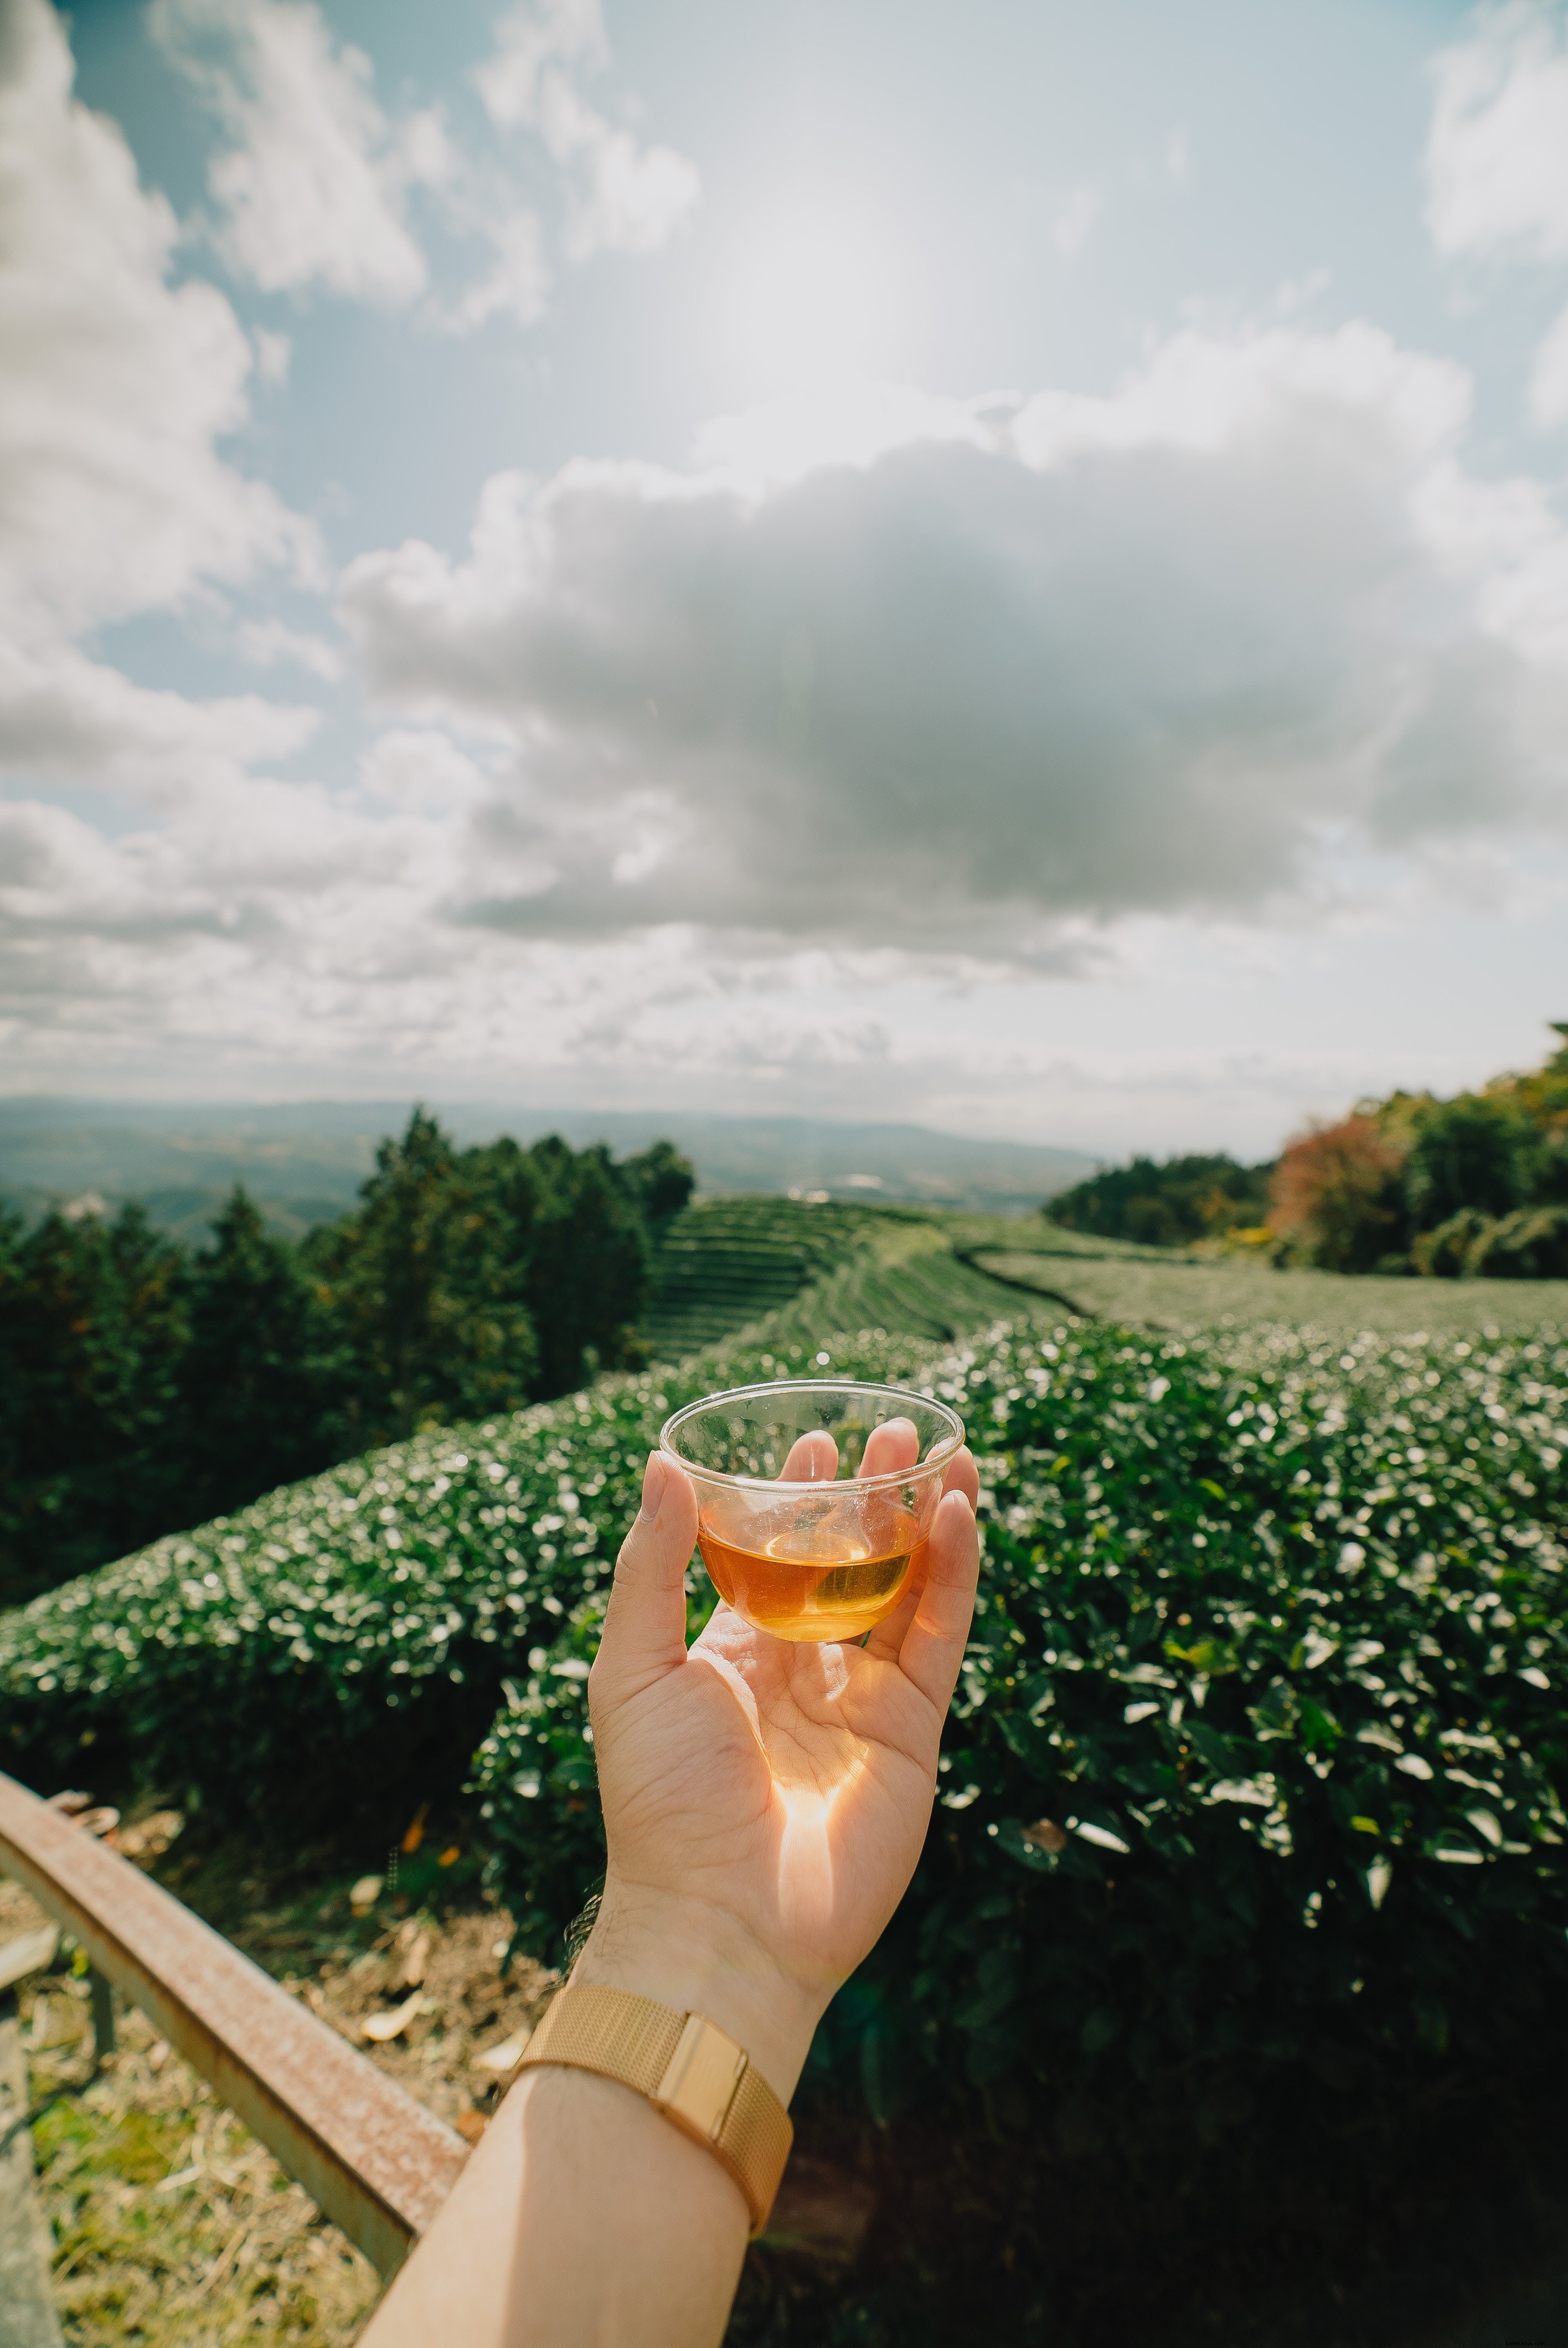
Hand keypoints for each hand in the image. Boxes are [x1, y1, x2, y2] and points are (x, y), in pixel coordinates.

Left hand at [577, 1423, 980, 2098]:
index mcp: (731, 1659)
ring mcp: (859, 1704)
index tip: (815, 1443)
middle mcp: (799, 1675)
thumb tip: (663, 1464)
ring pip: (904, 1593)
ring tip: (939, 1453)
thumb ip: (651, 1565)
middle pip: (848, 1567)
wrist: (720, 1918)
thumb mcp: (632, 1667)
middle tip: (894, 1432)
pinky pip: (937, 1637)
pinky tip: (955, 1515)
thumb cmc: (659, 1800)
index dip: (796, 1502)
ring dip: (922, 1523)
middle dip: (871, 1500)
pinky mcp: (910, 1733)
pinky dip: (953, 1575)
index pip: (774, 1562)